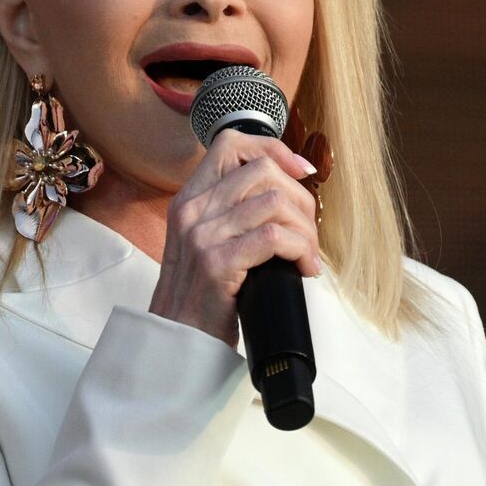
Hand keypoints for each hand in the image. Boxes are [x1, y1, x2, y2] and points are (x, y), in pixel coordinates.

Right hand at [149, 128, 322, 346]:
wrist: (178, 342)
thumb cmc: (201, 296)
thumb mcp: (204, 243)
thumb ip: (230, 213)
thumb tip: (286, 195)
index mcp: (189, 199)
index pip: (231, 143)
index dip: (273, 149)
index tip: (300, 171)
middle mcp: (192, 210)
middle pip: (263, 170)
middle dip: (300, 198)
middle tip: (308, 234)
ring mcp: (202, 235)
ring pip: (275, 202)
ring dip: (305, 229)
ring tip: (307, 255)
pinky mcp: (217, 263)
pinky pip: (274, 237)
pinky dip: (299, 249)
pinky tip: (303, 268)